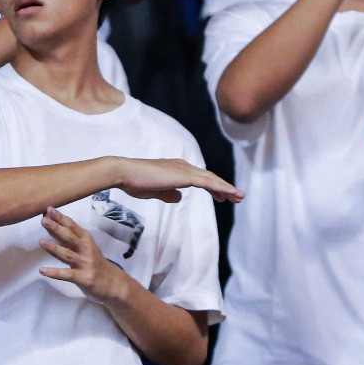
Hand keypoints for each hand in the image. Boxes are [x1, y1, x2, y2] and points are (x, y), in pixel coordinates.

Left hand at [39, 207, 129, 303]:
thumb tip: (52, 227)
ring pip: (68, 255)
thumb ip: (71, 240)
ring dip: (55, 248)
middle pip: (70, 238)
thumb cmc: (96, 264)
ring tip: (41, 242)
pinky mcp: (84, 278)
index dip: (61, 218)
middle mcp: (87, 250)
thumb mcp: (87, 249)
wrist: (115, 284)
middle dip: (57, 229)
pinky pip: (67, 275)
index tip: (49, 209)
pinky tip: (42, 271)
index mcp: (87, 241)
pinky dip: (55, 273)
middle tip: (44, 220)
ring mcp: (85, 264)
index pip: (73, 227)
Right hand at [113, 157, 242, 202]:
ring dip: (227, 188)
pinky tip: (230, 194)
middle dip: (224, 188)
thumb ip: (168, 193)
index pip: (200, 179)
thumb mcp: (155, 191)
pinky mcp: (184, 176)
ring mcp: (185, 170)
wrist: (124, 173)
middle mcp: (184, 166)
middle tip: (238, 197)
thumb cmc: (135, 182)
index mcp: (177, 169)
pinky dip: (221, 188)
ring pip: (211, 179)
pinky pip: (208, 182)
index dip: (213, 187)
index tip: (223, 197)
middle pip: (209, 178)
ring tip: (239, 197)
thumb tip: (178, 197)